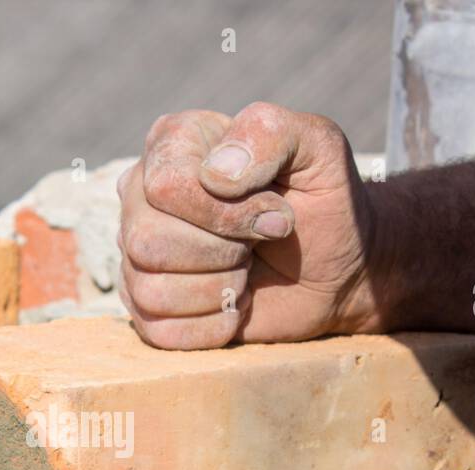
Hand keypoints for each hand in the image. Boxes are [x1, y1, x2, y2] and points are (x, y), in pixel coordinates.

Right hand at [118, 102, 382, 348]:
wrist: (337, 272)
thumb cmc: (324, 204)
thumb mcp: (319, 148)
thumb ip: (270, 133)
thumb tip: (216, 174)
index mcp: (173, 143)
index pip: (166, 186)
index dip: (225, 211)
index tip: (275, 212)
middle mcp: (141, 196)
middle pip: (146, 241)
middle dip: (222, 252)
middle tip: (257, 244)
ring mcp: (137, 255)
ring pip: (149, 289)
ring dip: (218, 290)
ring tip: (244, 272)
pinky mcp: (147, 308)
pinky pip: (158, 331)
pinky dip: (210, 326)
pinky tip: (233, 304)